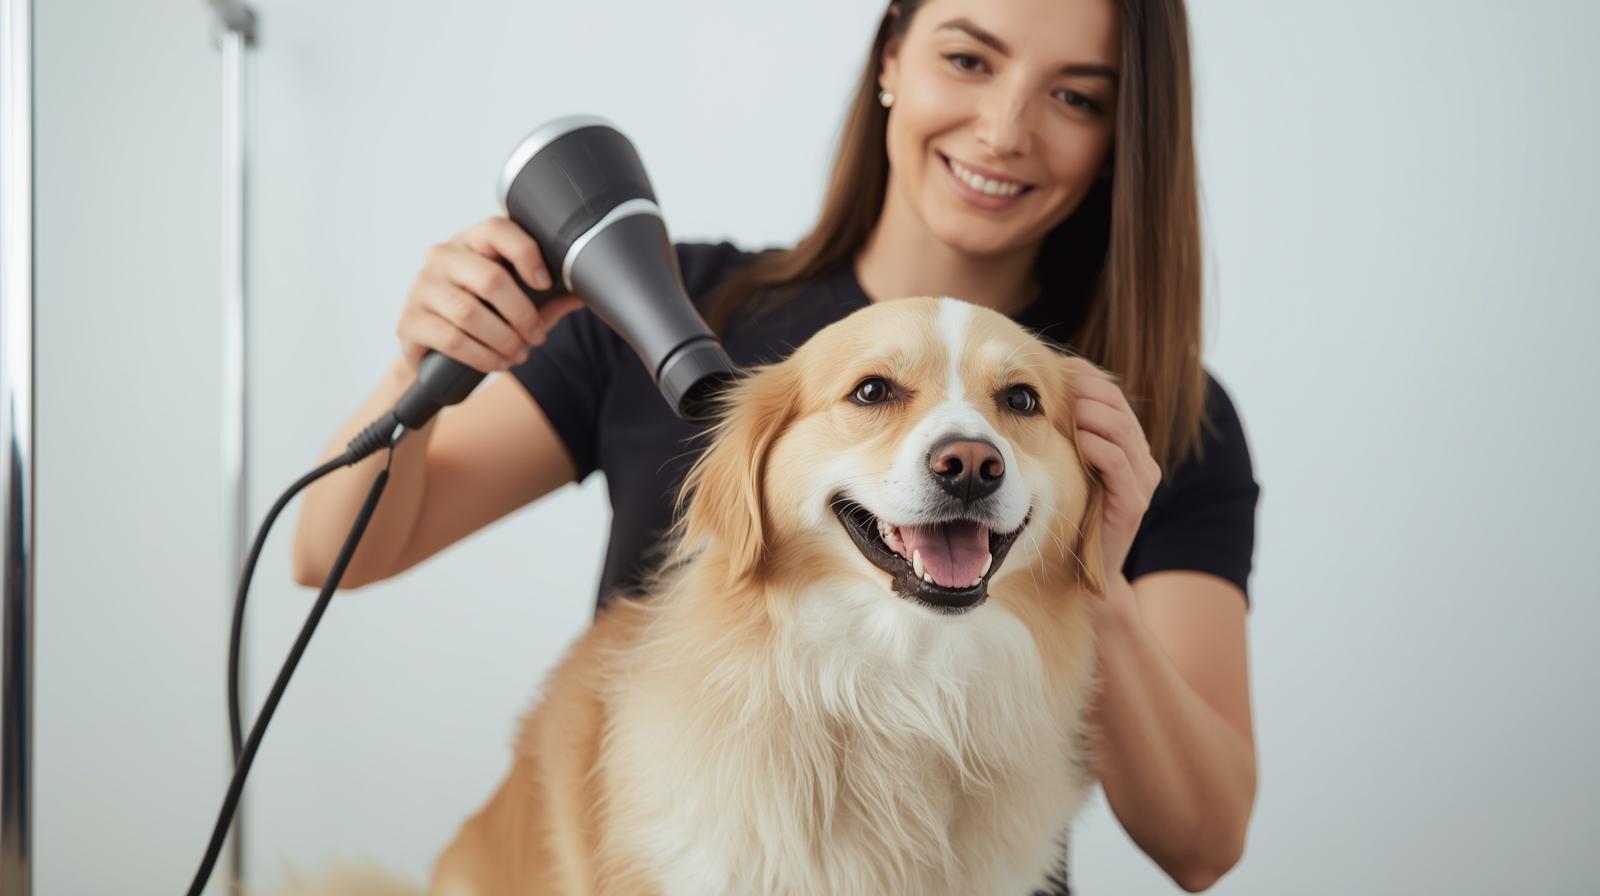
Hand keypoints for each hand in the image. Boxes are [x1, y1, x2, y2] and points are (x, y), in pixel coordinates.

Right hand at [397, 216, 584, 374]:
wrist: (434, 355)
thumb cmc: (481, 319)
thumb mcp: (516, 305)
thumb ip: (548, 299)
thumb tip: (585, 293)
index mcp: (471, 243)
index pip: (497, 230)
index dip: (527, 254)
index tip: (545, 283)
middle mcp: (442, 257)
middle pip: (490, 279)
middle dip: (522, 315)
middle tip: (536, 337)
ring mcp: (421, 287)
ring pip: (470, 313)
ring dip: (504, 340)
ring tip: (519, 354)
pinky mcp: (409, 321)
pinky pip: (452, 339)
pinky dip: (482, 356)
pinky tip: (497, 363)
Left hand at [1064, 357, 1161, 585]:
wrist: (1081, 576)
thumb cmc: (1069, 516)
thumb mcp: (1066, 468)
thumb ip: (1064, 433)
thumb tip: (1040, 388)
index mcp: (1127, 444)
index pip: (1110, 395)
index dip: (1084, 378)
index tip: (1052, 372)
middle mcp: (1141, 458)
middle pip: (1117, 406)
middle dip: (1085, 392)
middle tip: (1054, 388)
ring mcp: (1142, 480)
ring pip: (1119, 429)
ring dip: (1090, 415)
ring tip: (1065, 411)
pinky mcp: (1133, 502)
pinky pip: (1117, 462)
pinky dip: (1097, 446)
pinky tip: (1078, 440)